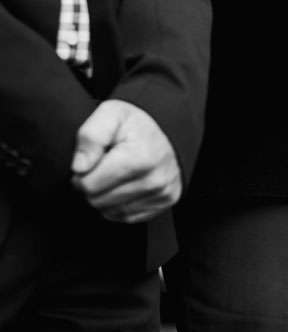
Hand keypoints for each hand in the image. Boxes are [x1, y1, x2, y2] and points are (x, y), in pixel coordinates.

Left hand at [71, 100, 181, 223]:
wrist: (164, 134)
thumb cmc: (134, 125)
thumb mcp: (110, 114)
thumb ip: (90, 136)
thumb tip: (79, 167)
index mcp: (141, 158)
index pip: (89, 185)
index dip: (80, 174)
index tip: (90, 162)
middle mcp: (155, 180)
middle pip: (98, 201)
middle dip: (91, 187)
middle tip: (100, 168)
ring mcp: (161, 194)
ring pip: (109, 212)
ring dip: (104, 197)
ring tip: (112, 176)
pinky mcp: (164, 204)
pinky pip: (125, 217)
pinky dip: (118, 204)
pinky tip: (123, 186)